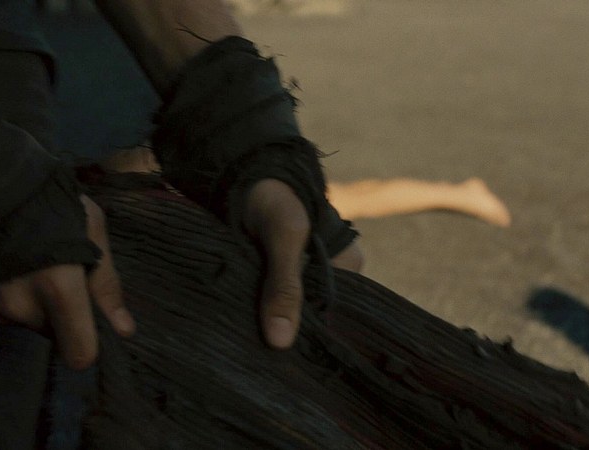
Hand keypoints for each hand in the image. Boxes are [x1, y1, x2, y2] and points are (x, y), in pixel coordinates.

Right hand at [0, 196, 134, 369]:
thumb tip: (124, 331)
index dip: (86, 347)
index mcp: (58, 286)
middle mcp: (19, 303)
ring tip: (21, 264)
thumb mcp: (91, 230)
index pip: (78, 352)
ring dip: (22, 301)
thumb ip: (107, 284)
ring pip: (18, 321)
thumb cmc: (48, 201)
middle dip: (53, 311)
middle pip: (48, 331)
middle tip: (49, 273)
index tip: (87, 335)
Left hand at [243, 179, 361, 348]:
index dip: (312, 335)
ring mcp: (300, 276)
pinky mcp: (272, 276)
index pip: (335, 314)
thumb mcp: (285, 239)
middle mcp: (328, 274)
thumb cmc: (276, 198)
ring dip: (267, 322)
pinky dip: (255, 312)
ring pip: (287, 311)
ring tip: (247, 347)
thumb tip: (281, 343)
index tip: (284, 355)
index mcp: (348, 266)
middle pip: (310, 315)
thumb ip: (285, 287)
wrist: (242, 172)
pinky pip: (268, 303)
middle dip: (287, 330)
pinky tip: (240, 329)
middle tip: (260, 355)